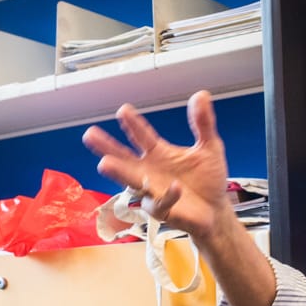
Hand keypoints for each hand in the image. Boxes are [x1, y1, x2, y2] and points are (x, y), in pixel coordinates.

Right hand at [82, 91, 234, 241]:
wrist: (216, 210)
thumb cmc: (207, 180)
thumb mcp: (210, 147)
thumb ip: (203, 123)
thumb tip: (201, 95)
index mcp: (158, 153)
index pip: (141, 136)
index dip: (132, 124)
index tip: (123, 110)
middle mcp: (149, 171)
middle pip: (123, 158)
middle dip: (106, 147)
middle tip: (89, 135)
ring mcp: (152, 192)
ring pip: (132, 182)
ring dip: (119, 173)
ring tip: (104, 164)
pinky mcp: (163, 210)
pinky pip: (160, 202)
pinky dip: (167, 195)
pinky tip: (176, 187)